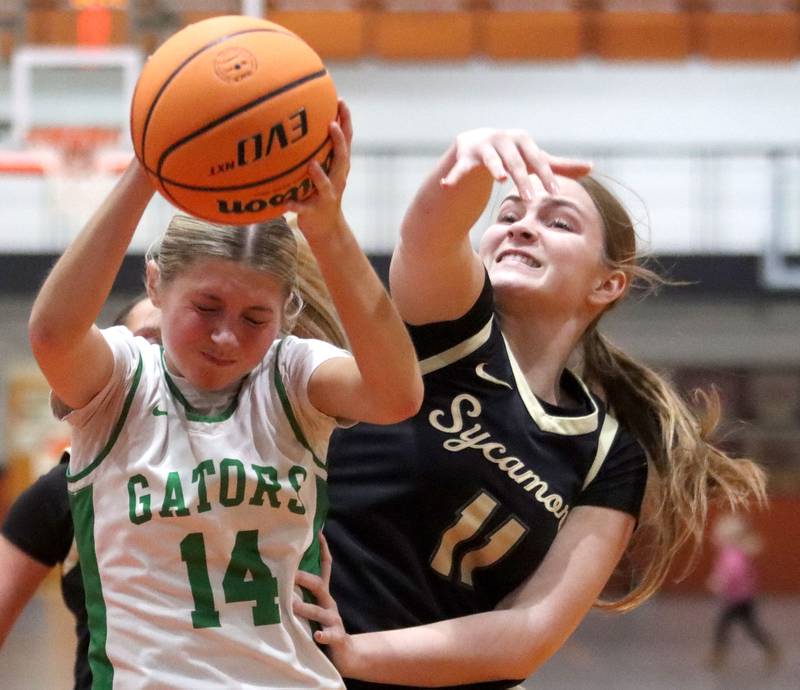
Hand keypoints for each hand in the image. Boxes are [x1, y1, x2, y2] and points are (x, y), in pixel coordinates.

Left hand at [286, 99, 352, 240]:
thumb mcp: (323, 169)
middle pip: (342, 158)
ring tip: (312, 164)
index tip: (341, 100)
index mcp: (339, 167)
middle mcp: (337, 179)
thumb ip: (317, 149)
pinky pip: (304, 208)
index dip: (346, 121)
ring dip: (319, 175)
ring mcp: (327, 195)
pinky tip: (286, 202)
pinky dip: (295, 205)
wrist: (327, 228)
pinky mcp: (314, 211)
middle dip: (338, 141)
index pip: (347, 140)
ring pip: (326, 184)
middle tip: (331, 124)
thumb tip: (299, 122)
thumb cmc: (319, 193)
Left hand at [293, 533, 354, 671]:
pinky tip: (317, 635)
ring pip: (321, 611)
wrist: (346, 654)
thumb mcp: (314, 608)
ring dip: (307, 608)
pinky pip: (330, 635)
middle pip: (319, 585)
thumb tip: (279, 576)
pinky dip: (323, 635)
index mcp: (324, 595)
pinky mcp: (337, 637)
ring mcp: (334, 620)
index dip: (323, 549)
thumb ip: (301, 595)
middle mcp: (329, 604)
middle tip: (289, 574)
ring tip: (294, 606)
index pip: (325, 567)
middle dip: (305, 578)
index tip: (318, 531)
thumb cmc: (322, 628)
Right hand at [440, 128, 591, 200]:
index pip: (537, 160)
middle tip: (530, 199)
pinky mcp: (463, 154)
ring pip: (491, 161)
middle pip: (516, 161)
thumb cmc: (511, 156)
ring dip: (496, 169)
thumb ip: (558, 166)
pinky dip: (455, 176)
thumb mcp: (533, 161)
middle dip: (523, 180)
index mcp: (522, 140)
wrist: (475, 147)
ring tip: (501, 179)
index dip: (546, 176)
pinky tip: (448, 185)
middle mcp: (502, 138)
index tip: (554, 193)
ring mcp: (482, 145)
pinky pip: (461, 168)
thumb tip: (592, 168)